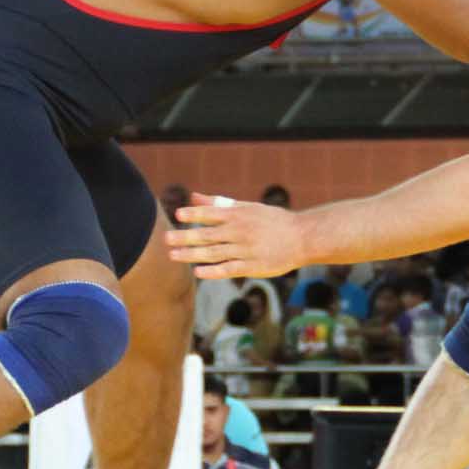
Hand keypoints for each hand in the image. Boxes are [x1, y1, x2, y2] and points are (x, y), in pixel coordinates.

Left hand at [167, 194, 305, 278]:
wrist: (301, 237)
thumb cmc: (272, 220)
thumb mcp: (247, 207)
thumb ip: (219, 204)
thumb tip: (194, 197)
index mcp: (239, 215)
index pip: (212, 213)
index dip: (195, 214)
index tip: (179, 214)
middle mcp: (240, 231)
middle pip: (208, 235)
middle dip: (186, 237)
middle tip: (166, 238)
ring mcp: (246, 250)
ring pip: (214, 253)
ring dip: (192, 255)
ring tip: (173, 255)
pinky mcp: (252, 266)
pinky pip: (228, 269)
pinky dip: (213, 270)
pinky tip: (198, 271)